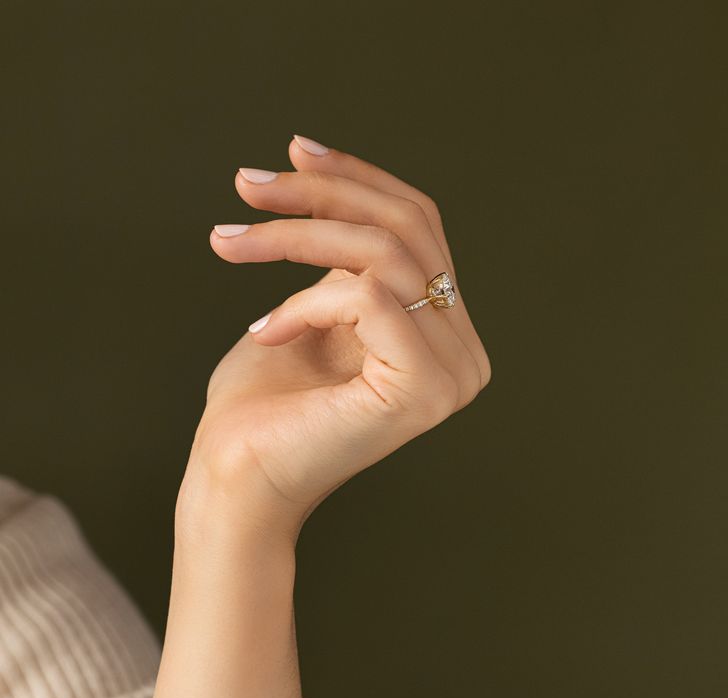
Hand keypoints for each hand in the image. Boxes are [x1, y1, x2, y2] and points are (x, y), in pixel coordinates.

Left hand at [178, 135, 490, 542]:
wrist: (238, 482)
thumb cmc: (265, 400)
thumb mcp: (313, 305)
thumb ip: (345, 258)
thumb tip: (333, 175)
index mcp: (444, 335)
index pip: (421, 229)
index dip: (361, 179)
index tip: (295, 149)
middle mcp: (463, 354)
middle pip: (409, 229)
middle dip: (323, 193)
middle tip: (246, 184)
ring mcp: (451, 374)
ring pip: (385, 253)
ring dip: (295, 237)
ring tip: (228, 244)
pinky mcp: (423, 389)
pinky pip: (369, 297)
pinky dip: (303, 301)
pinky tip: (265, 332)